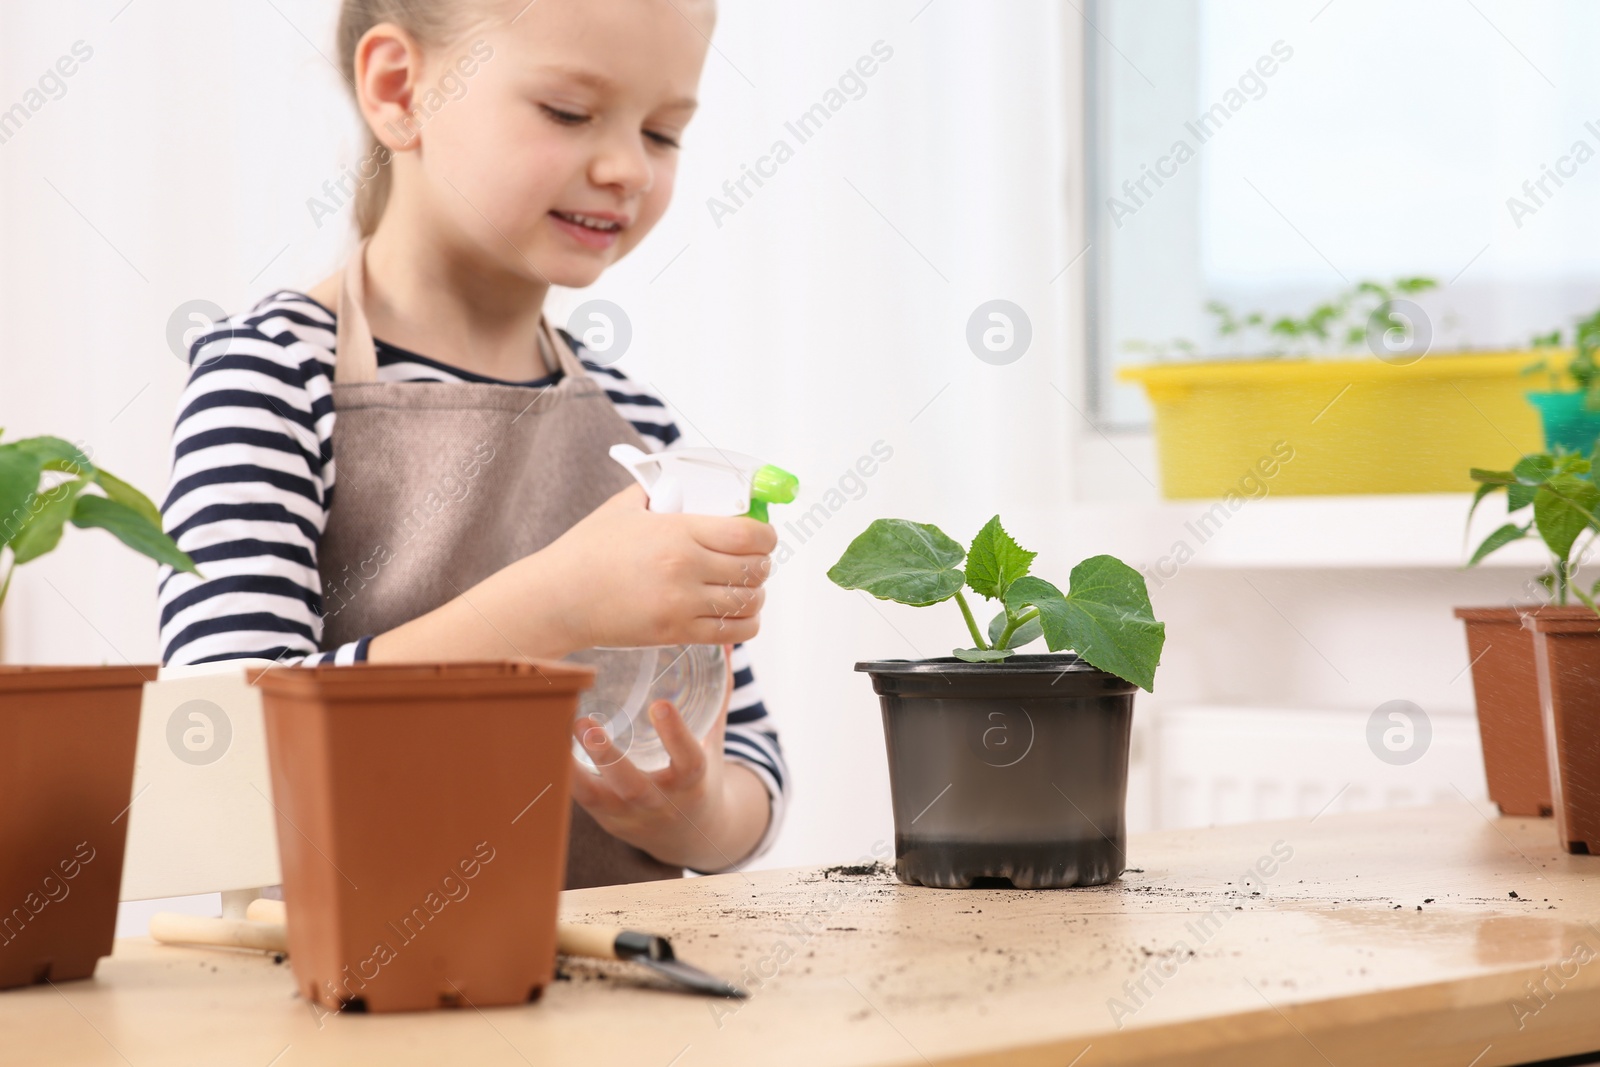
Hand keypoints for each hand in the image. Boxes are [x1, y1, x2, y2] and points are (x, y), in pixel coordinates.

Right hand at [535, 484, 774, 652]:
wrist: (558, 598)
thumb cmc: (588, 550)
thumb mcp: (625, 507)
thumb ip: (660, 491)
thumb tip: (690, 481)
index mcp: (678, 532)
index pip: (750, 534)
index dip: (766, 536)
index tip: (762, 536)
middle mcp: (685, 569)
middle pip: (756, 569)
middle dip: (762, 564)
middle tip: (754, 561)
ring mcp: (682, 605)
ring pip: (750, 602)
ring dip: (755, 594)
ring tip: (745, 589)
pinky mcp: (676, 634)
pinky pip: (734, 633)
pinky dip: (745, 624)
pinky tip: (735, 614)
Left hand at [567, 646, 769, 870]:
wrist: (691, 836)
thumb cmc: (700, 775)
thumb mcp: (713, 739)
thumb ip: (718, 693)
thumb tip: (728, 643)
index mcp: (693, 783)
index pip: (688, 762)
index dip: (676, 735)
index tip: (660, 705)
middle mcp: (660, 803)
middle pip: (633, 786)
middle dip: (609, 757)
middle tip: (587, 724)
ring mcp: (628, 814)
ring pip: (597, 795)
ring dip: (574, 766)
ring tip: (555, 731)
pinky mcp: (604, 817)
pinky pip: (578, 799)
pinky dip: (560, 773)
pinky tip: (541, 745)